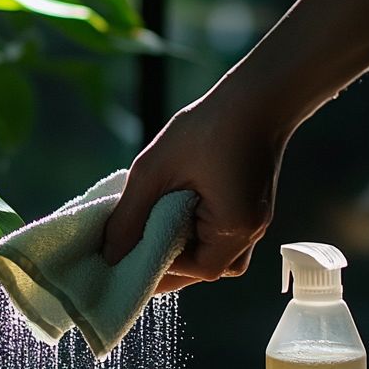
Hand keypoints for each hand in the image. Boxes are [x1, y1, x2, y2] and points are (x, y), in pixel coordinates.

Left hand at [102, 90, 288, 292]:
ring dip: (178, 247)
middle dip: (164, 260)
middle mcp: (249, 235)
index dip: (155, 267)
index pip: (192, 270)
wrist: (257, 98)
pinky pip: (218, 236)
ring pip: (210, 255)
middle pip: (202, 268)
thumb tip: (110, 255)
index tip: (124, 256)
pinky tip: (169, 215)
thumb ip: (129, 217)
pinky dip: (192, 232)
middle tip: (129, 247)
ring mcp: (253, 224)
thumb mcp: (155, 171)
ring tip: (146, 230)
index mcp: (234, 229)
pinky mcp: (250, 211)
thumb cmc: (208, 128)